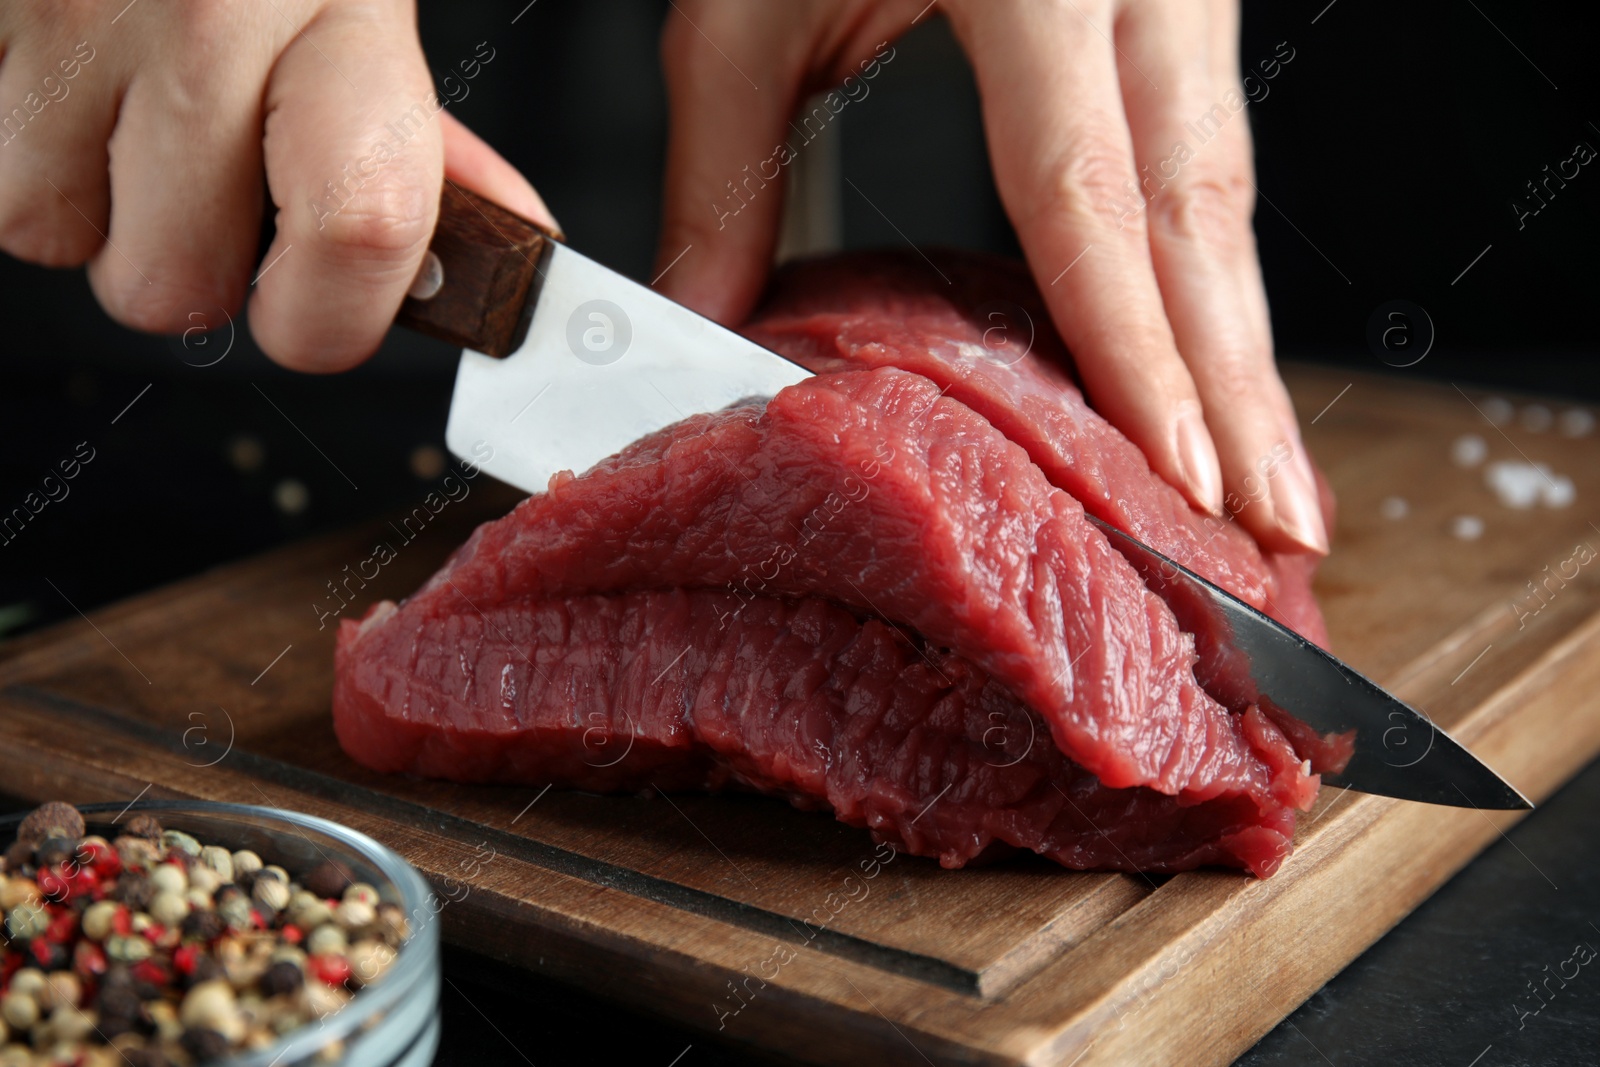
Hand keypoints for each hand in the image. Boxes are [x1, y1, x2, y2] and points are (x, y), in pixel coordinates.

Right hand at [0, 1, 553, 371]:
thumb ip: (418, 128)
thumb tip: (495, 240)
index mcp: (340, 3)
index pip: (359, 232)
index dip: (330, 316)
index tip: (320, 307)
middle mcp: (198, 9)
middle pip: (171, 285)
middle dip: (187, 254)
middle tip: (206, 164)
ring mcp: (57, 7)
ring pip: (50, 235)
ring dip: (89, 193)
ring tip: (123, 90)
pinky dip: (20, 135)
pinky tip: (65, 61)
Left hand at [654, 0, 1327, 554]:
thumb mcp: (750, 1)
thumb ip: (727, 163)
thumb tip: (697, 321)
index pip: (1093, 192)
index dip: (1138, 347)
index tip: (1176, 468)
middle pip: (1201, 212)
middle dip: (1239, 386)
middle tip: (1276, 528)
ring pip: (1223, 190)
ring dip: (1245, 348)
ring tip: (1266, 481)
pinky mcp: (1172, 6)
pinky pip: (1202, 154)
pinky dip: (1206, 276)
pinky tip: (1211, 363)